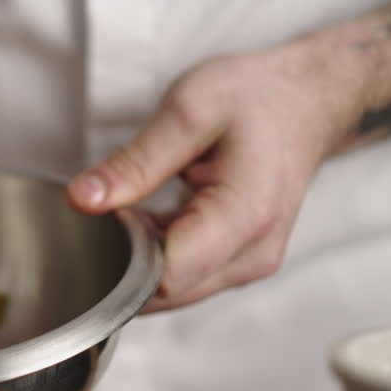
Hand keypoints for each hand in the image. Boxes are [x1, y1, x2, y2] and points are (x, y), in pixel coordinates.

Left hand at [66, 37, 361, 311]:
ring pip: (171, 290)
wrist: (308, 101)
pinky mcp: (239, 264)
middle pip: (165, 291)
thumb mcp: (189, 111)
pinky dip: (156, 255)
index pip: (167, 277)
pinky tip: (149, 218)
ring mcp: (250, 265)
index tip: (104, 216)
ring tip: (138, 205)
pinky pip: (183, 277)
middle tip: (116, 205)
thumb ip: (135, 162)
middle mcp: (253, 254)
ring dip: (139, 258)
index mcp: (246, 216)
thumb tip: (82, 200)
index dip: (120, 256)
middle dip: (125, 259)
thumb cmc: (256, 98)